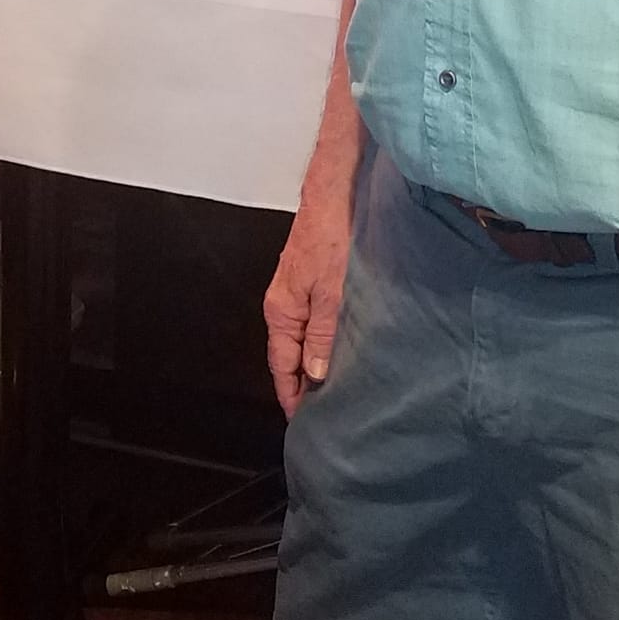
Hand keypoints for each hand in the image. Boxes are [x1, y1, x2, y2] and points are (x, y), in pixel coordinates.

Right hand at [264, 189, 353, 419]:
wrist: (334, 197)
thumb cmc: (331, 239)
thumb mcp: (332, 293)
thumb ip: (323, 335)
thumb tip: (315, 373)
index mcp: (282, 312)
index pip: (282, 366)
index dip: (291, 395)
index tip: (302, 422)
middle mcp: (283, 306)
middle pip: (289, 356)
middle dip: (301, 385)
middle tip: (322, 414)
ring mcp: (295, 294)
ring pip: (301, 341)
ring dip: (313, 365)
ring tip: (332, 391)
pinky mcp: (309, 284)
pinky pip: (310, 325)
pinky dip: (319, 344)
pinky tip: (336, 352)